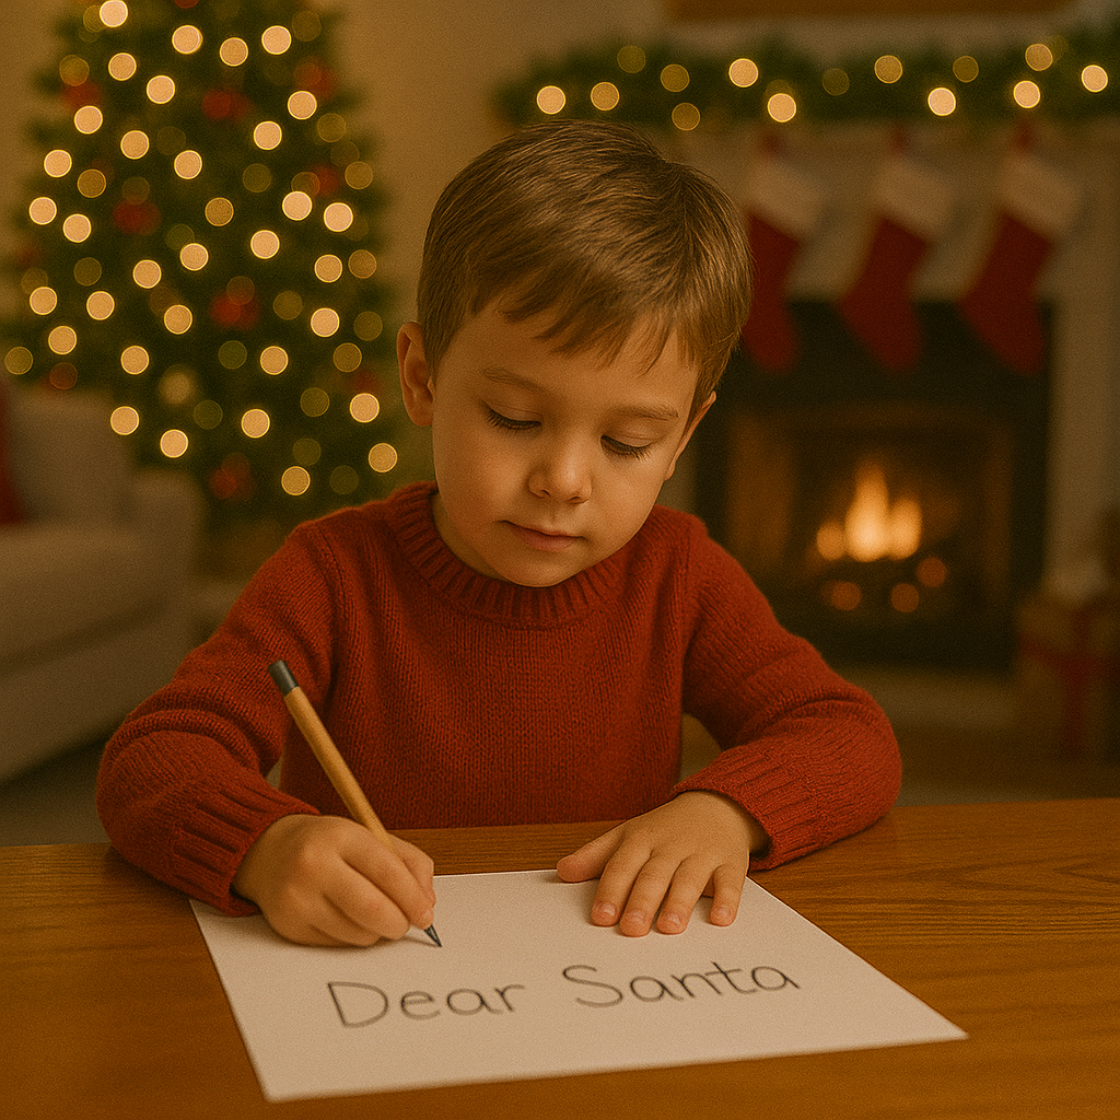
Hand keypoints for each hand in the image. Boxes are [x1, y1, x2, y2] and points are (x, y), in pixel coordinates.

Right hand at [232, 814, 435, 946]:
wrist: (270, 851)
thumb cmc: (331, 845)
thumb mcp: (371, 837)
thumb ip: (409, 863)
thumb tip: (427, 902)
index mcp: (341, 836)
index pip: (388, 872)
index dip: (413, 898)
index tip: (426, 915)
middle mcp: (315, 865)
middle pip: (372, 909)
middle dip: (399, 923)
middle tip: (406, 924)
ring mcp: (298, 897)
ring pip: (358, 933)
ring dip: (377, 932)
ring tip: (374, 915)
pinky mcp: (289, 926)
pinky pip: (338, 945)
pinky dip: (354, 938)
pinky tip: (349, 919)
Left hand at [556, 792, 765, 936]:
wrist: (717, 804)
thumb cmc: (665, 829)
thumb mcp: (627, 835)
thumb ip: (595, 856)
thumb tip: (561, 872)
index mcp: (641, 839)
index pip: (622, 865)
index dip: (611, 890)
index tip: (601, 916)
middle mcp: (670, 846)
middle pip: (654, 874)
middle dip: (642, 901)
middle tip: (631, 929)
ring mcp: (701, 853)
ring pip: (689, 878)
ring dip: (679, 902)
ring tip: (668, 927)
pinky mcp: (730, 862)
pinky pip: (730, 881)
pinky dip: (727, 900)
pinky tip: (721, 919)